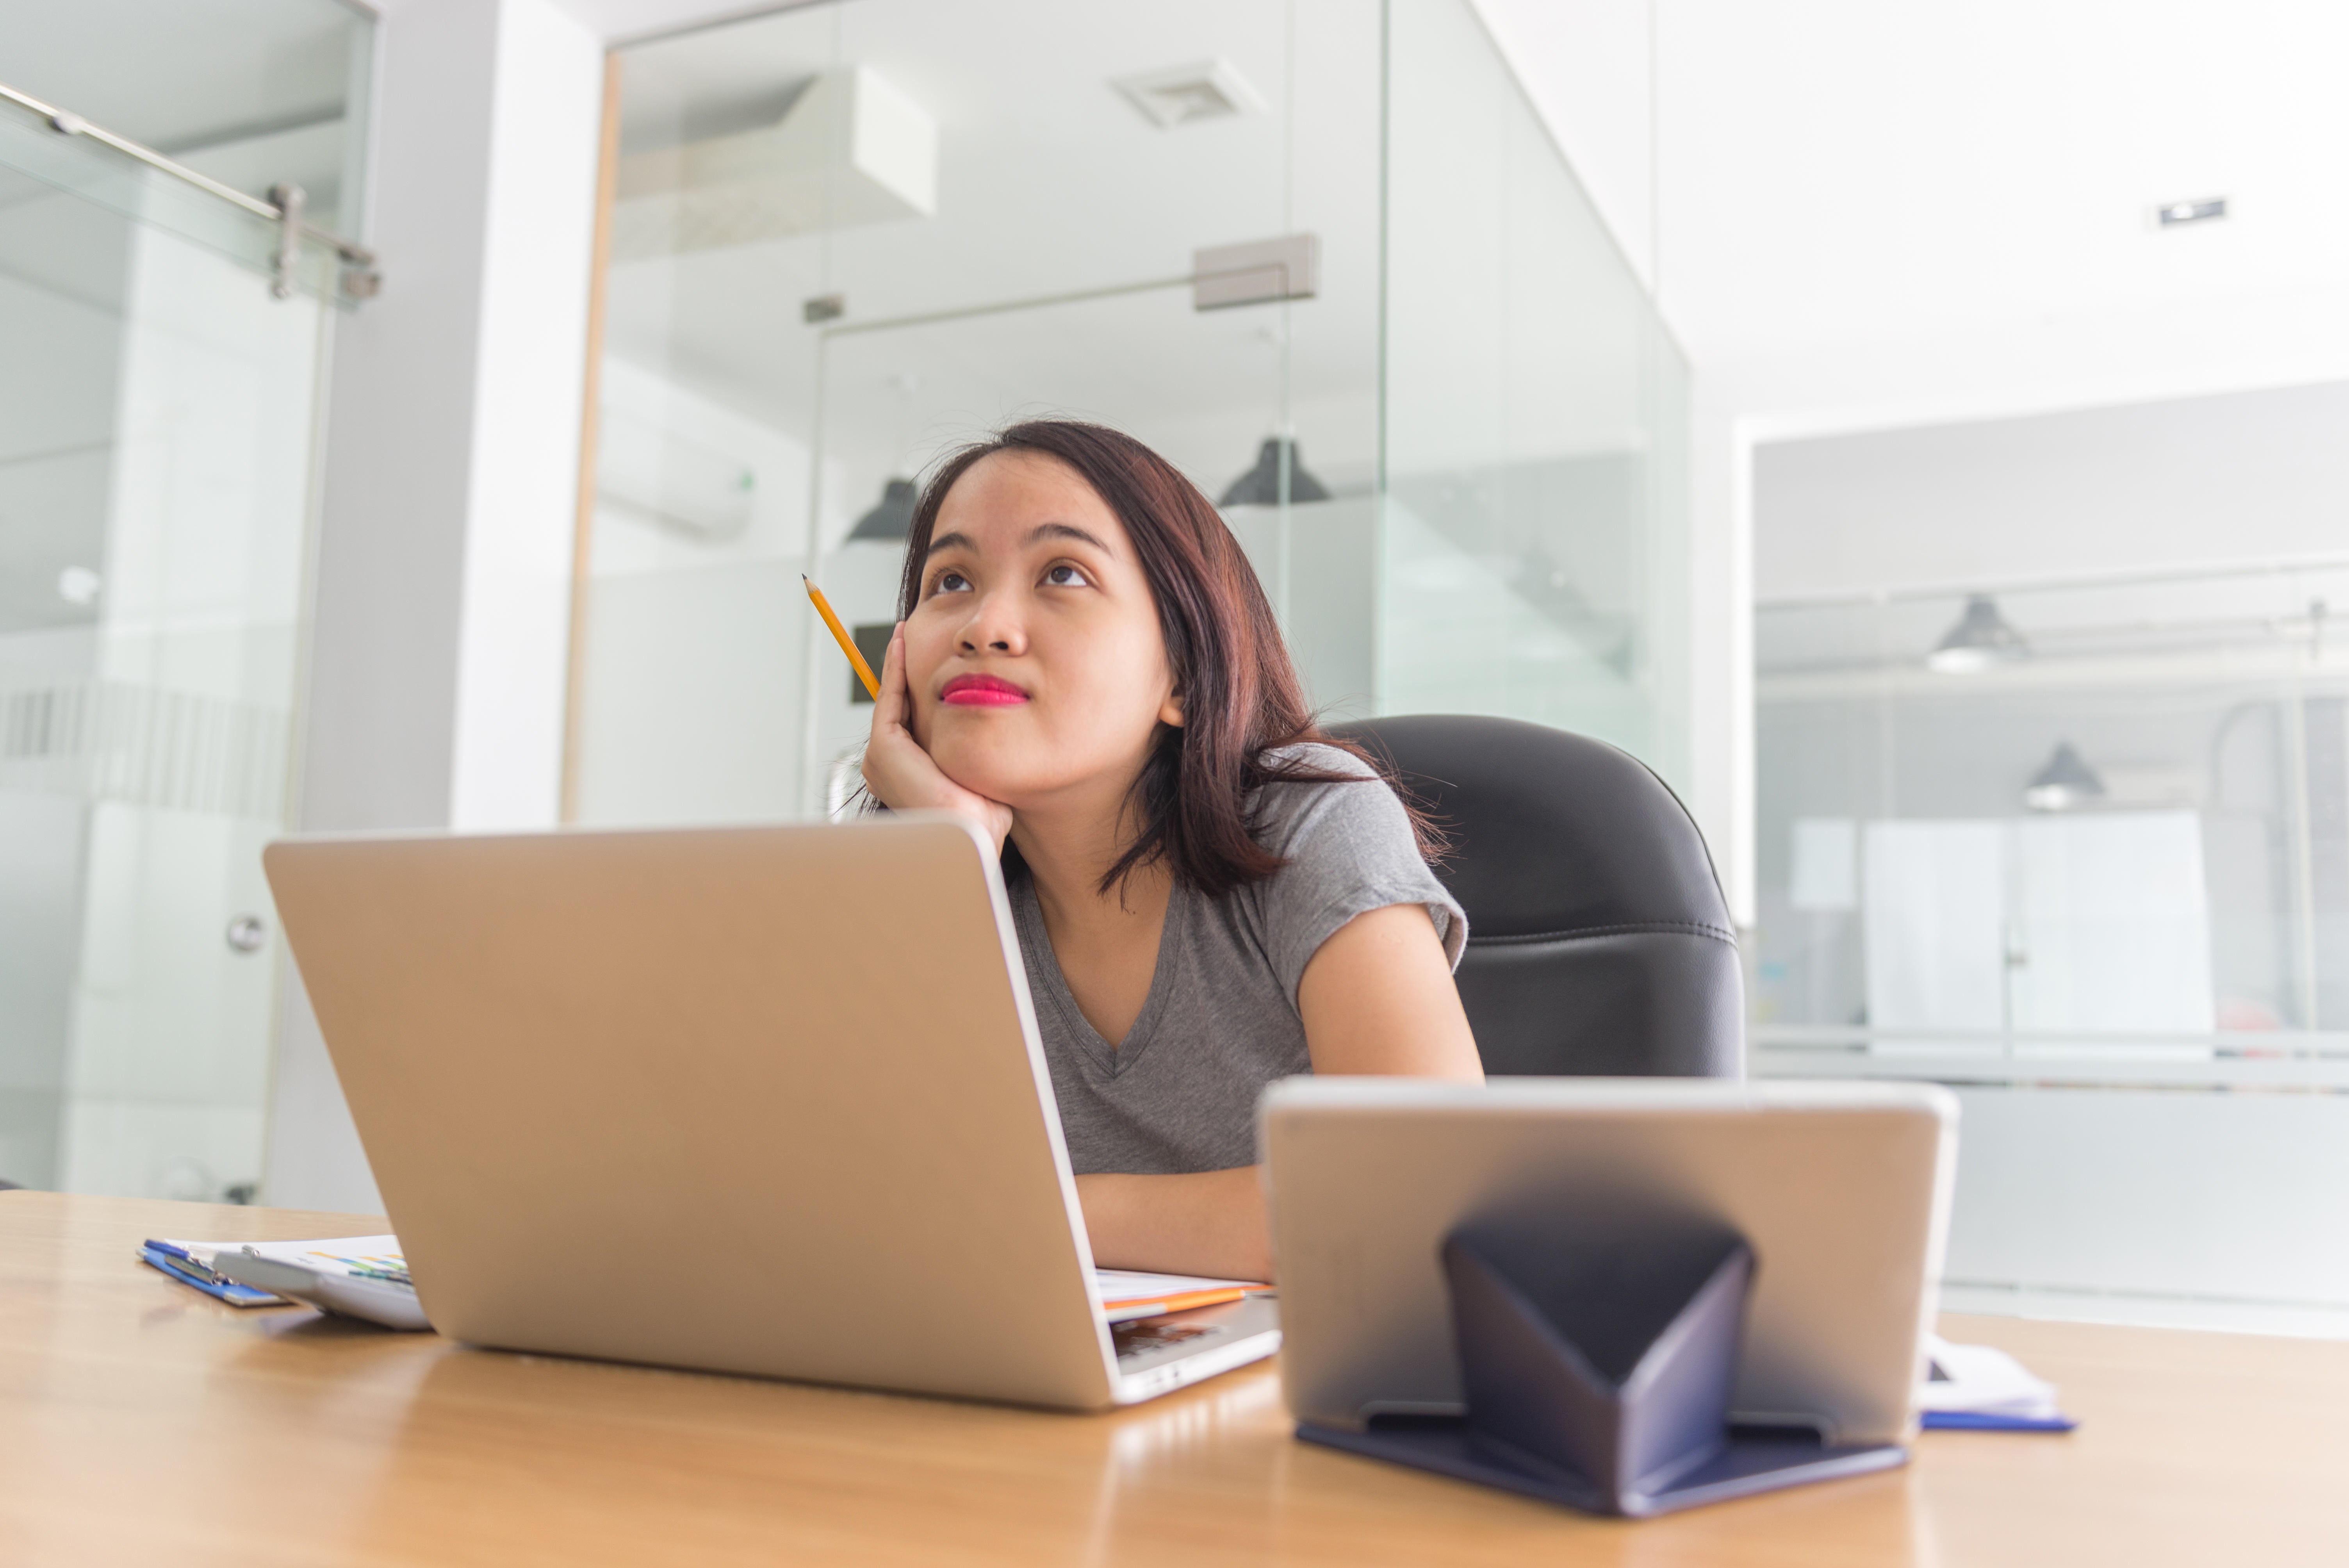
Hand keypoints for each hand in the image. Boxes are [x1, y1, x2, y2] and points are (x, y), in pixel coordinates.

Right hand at [860, 623, 1014, 851]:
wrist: (974, 834)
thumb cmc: (982, 816)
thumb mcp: (974, 773)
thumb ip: (968, 750)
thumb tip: (986, 727)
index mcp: (902, 775)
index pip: (908, 722)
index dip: (914, 689)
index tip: (927, 660)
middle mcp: (884, 767)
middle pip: (896, 709)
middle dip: (903, 673)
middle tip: (910, 636)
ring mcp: (880, 758)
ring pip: (891, 701)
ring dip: (897, 666)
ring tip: (905, 634)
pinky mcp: (884, 748)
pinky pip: (890, 697)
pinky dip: (894, 669)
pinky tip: (902, 644)